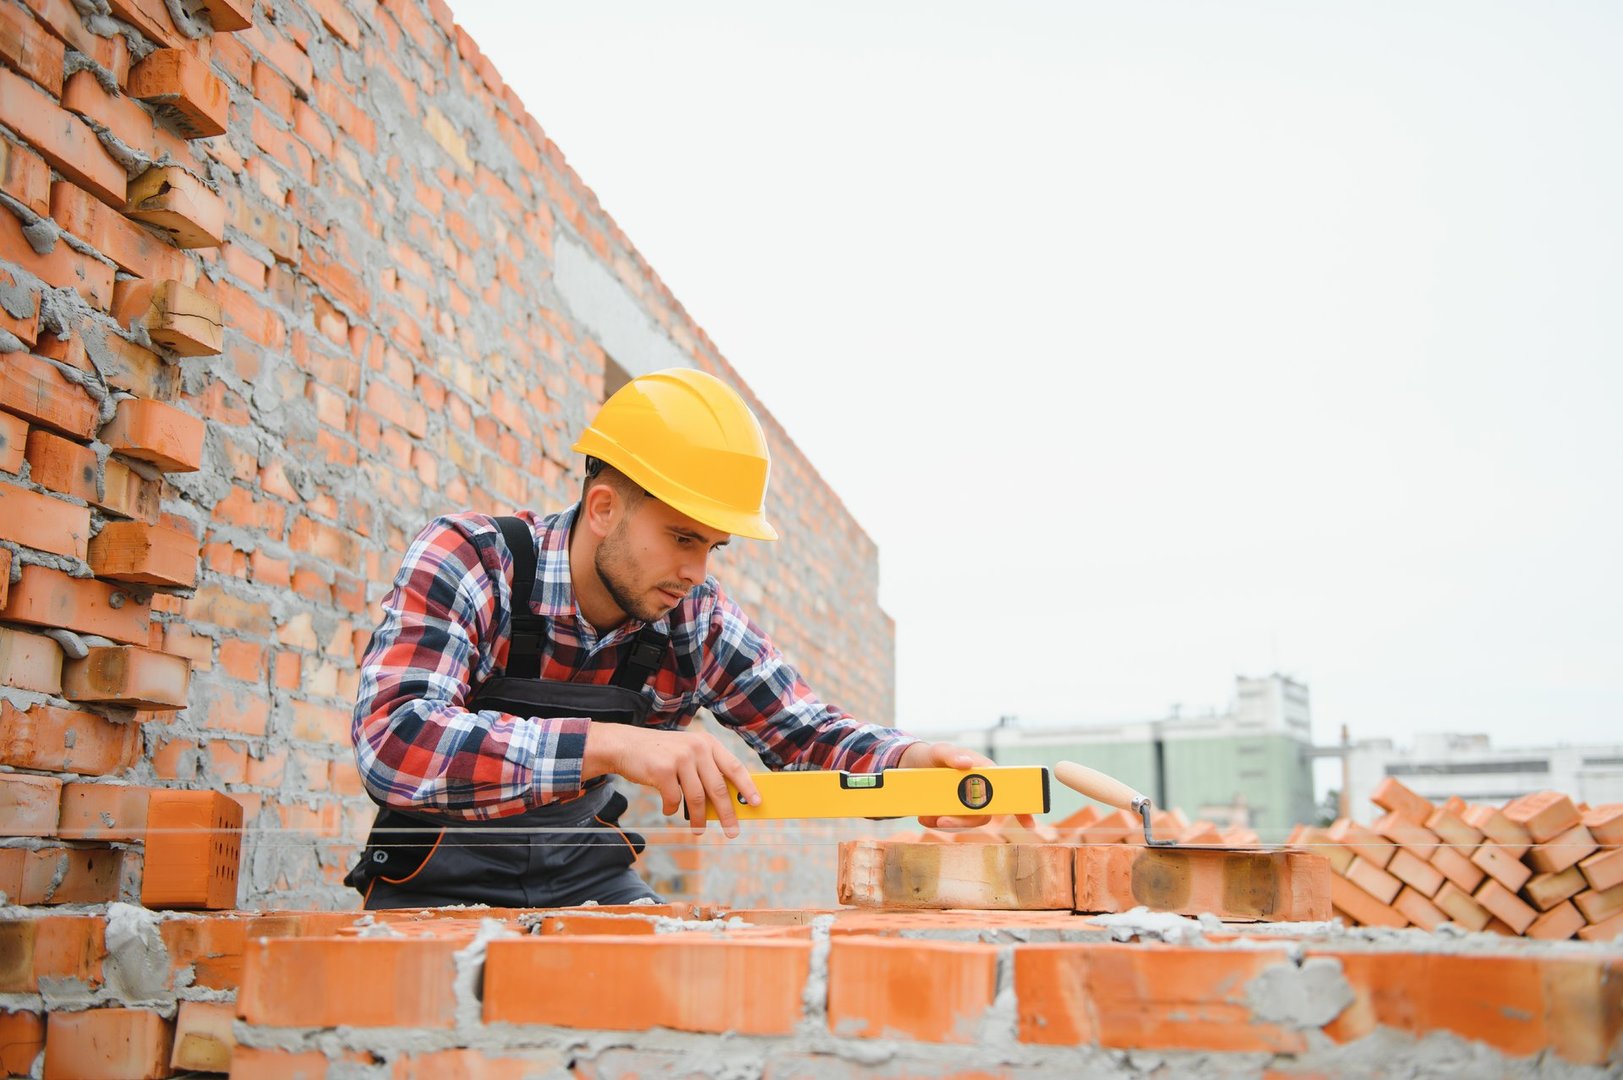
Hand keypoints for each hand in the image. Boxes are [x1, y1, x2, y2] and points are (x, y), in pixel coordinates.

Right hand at [584, 723, 760, 837]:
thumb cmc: (661, 755)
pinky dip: (673, 809)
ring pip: (697, 798)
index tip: (757, 803)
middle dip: (727, 814)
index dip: (748, 787)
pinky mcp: (663, 770)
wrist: (625, 745)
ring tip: (698, 830)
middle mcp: (697, 748)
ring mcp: (680, 758)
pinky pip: (675, 800)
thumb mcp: (687, 754)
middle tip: (732, 831)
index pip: (734, 767)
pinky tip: (668, 808)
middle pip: (718, 788)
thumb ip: (706, 771)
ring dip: (698, 819)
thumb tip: (726, 803)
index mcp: (708, 743)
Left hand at [898, 741, 1037, 832]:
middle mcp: (980, 791)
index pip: (1009, 791)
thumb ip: (952, 754)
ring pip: (967, 821)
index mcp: (986, 773)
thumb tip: (967, 763)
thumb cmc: (936, 755)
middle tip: (943, 821)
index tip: (1029, 824)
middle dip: (965, 822)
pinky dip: (936, 822)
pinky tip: (924, 817)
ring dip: (950, 824)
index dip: (1022, 808)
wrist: (915, 764)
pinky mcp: (952, 812)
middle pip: (984, 813)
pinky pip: (950, 823)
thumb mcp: (940, 750)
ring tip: (929, 818)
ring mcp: (966, 804)